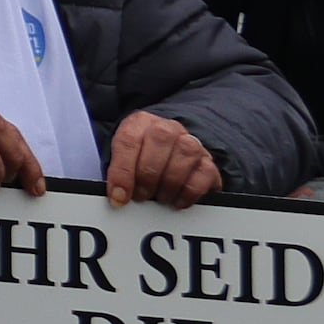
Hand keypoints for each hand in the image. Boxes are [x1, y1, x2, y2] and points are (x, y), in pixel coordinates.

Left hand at [105, 111, 223, 207]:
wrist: (170, 154)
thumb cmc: (141, 158)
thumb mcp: (122, 159)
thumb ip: (118, 171)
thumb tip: (115, 195)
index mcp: (139, 122)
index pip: (128, 140)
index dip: (122, 172)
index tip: (119, 196)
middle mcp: (167, 128)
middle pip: (160, 140)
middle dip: (147, 175)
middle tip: (141, 195)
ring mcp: (191, 142)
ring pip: (185, 153)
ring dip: (169, 183)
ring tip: (159, 197)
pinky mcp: (208, 162)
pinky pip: (205, 173)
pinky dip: (190, 192)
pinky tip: (177, 200)